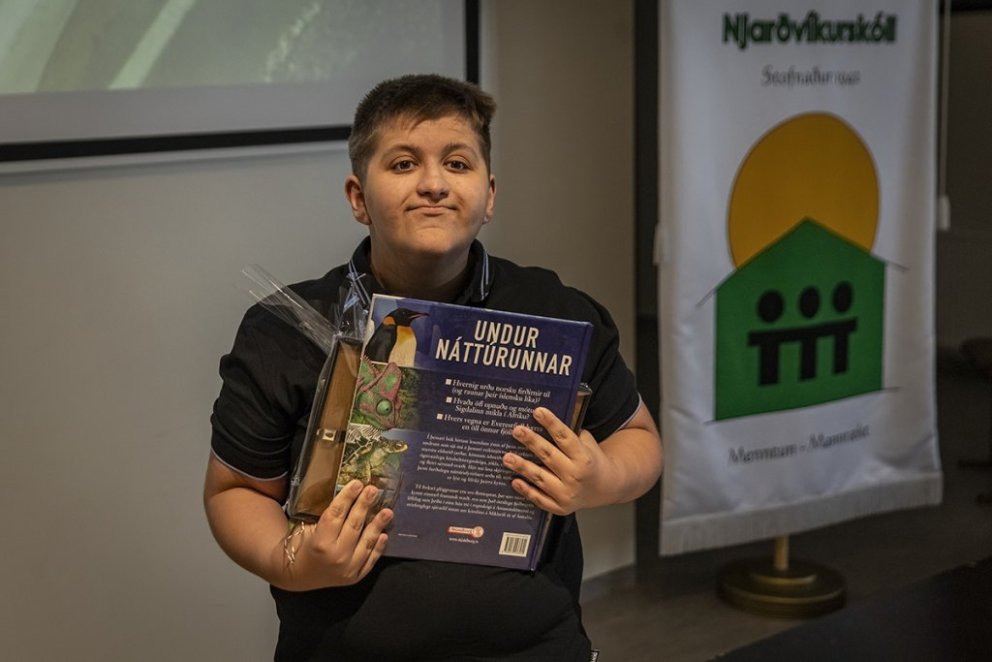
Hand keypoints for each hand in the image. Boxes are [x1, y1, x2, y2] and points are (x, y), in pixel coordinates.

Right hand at [288, 480, 392, 589]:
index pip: (336, 514)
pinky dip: (378, 547)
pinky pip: (371, 560)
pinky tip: (384, 534)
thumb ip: (325, 514)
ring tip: (388, 511)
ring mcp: (347, 569)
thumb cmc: (301, 546)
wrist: (299, 576)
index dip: (347, 497)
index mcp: (320, 542)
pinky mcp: (355, 577)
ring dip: (378, 525)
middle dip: (364, 505)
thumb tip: (348, 492)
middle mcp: (335, 556)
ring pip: (366, 542)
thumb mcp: (306, 528)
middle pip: (354, 525)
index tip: (357, 483)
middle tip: (374, 490)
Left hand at [502, 407, 616, 515]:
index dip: (551, 423)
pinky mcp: (560, 507)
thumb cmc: (591, 460)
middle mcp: (575, 475)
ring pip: (540, 478)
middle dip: (532, 442)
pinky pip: (540, 499)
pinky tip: (514, 481)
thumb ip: (570, 432)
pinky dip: (527, 491)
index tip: (537, 411)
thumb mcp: (587, 443)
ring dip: (522, 466)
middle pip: (549, 456)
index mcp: (584, 457)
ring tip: (506, 457)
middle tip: (517, 430)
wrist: (605, 488)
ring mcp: (567, 493)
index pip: (565, 437)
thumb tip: (546, 416)